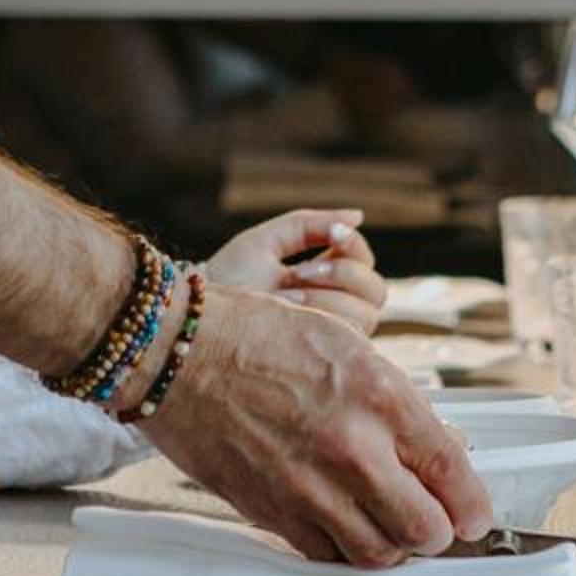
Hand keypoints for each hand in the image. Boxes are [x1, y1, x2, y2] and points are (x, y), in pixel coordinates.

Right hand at [144, 287, 490, 567]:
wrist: (178, 352)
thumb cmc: (259, 339)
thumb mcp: (349, 348)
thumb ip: (397, 405)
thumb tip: (436, 452)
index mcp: (381, 396)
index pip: (454, 475)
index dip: (474, 507)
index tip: (474, 514)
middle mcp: (351, 447)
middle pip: (426, 531)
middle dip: (437, 533)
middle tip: (432, 521)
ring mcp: (309, 485)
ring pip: (379, 555)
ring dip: (392, 547)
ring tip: (387, 526)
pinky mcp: (271, 510)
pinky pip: (325, 555)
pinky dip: (341, 549)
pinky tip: (341, 524)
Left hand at [205, 209, 384, 337]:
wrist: (199, 314)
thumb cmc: (228, 278)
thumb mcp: (266, 242)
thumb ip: (310, 225)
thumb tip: (359, 215)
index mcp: (325, 277)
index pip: (364, 261)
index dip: (355, 245)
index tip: (333, 233)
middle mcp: (336, 309)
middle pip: (376, 290)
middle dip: (345, 274)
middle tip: (303, 269)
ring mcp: (331, 338)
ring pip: (366, 315)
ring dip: (330, 297)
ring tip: (289, 293)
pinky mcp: (323, 360)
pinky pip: (348, 338)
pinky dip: (322, 316)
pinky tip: (291, 309)